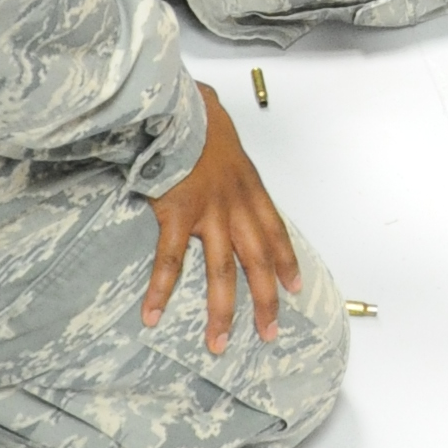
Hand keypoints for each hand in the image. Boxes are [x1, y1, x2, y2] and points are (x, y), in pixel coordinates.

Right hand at [144, 83, 299, 353]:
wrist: (179, 105)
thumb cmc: (196, 114)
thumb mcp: (222, 138)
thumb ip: (222, 158)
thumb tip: (213, 156)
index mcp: (249, 186)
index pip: (275, 231)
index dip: (286, 261)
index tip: (295, 288)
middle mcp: (236, 205)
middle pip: (257, 262)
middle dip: (265, 300)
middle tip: (268, 333)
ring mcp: (209, 213)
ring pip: (220, 272)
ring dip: (221, 310)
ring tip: (218, 343)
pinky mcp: (177, 214)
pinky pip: (170, 261)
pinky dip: (160, 290)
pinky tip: (152, 316)